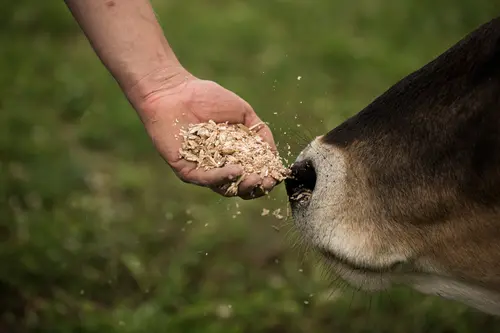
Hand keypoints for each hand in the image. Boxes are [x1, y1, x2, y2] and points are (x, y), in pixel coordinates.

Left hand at [130, 69, 278, 198]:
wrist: (175, 91)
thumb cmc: (207, 97)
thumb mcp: (243, 113)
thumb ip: (261, 133)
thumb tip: (274, 155)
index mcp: (234, 153)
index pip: (253, 171)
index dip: (266, 176)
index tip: (276, 174)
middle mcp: (220, 165)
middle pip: (240, 185)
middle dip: (256, 186)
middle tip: (265, 180)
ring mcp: (203, 169)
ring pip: (224, 187)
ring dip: (242, 185)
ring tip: (254, 178)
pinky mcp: (186, 170)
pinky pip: (206, 179)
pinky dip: (222, 178)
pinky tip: (235, 171)